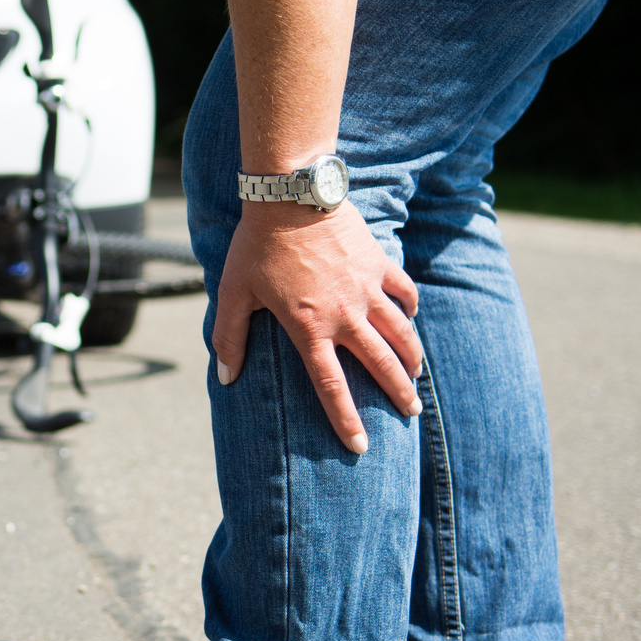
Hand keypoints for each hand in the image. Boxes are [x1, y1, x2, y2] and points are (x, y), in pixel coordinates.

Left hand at [212, 200, 423, 453]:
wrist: (291, 194)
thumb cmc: (256, 245)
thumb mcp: (233, 293)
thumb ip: (229, 339)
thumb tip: (224, 378)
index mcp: (307, 328)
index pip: (331, 387)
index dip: (346, 420)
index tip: (360, 447)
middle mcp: (344, 314)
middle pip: (379, 365)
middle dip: (398, 394)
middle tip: (410, 414)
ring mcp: (366, 288)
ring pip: (400, 333)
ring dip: (410, 358)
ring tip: (416, 377)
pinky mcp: (378, 263)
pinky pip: (403, 293)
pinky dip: (410, 310)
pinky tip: (410, 320)